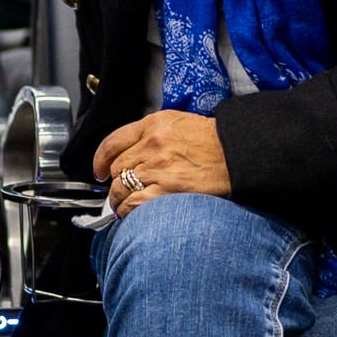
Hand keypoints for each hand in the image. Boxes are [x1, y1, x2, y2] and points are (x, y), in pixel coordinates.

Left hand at [93, 109, 229, 214]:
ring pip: (121, 188)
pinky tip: (131, 213)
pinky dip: (129, 211)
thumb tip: (129, 154)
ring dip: (119, 201)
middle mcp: (152, 144)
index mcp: (153, 125)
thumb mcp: (177, 124)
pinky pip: (134, 203)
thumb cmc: (213, 141)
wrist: (238, 153)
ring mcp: (158, 167)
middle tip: (118, 192)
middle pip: (116, 168)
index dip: (100, 160)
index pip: (112, 143)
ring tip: (123, 206)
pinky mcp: (167, 188)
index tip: (99, 170)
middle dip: (114, 184)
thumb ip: (150, 135)